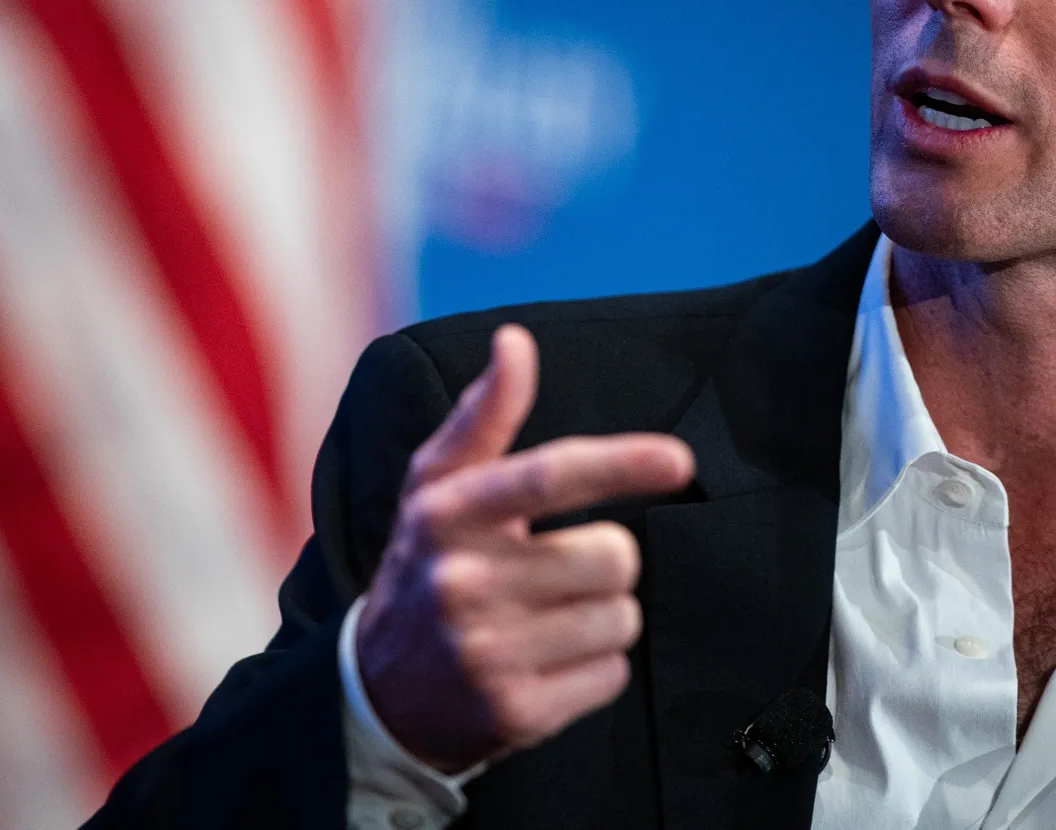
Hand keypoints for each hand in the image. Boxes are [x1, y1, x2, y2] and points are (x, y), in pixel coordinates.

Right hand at [355, 325, 695, 772]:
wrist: (378, 692)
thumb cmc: (425, 567)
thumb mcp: (436, 488)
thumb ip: (483, 415)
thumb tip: (515, 342)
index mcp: (449, 515)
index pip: (549, 476)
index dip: (621, 463)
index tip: (677, 460)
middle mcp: (463, 583)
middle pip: (613, 554)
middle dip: (605, 558)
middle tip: (559, 567)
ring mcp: (487, 653)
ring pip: (620, 617)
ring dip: (601, 615)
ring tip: (548, 618)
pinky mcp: (515, 713)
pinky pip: (611, 673)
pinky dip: (594, 668)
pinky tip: (546, 662)